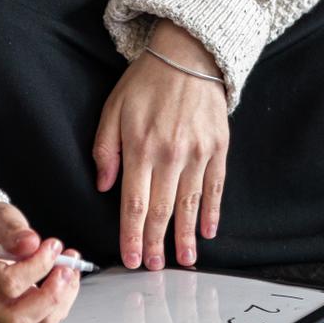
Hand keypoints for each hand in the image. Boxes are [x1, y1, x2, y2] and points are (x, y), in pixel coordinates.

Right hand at [0, 202, 81, 322]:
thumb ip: (12, 228)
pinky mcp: (13, 311)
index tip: (52, 246)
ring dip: (60, 300)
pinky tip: (65, 279)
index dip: (37, 267)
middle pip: (17, 317)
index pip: (7, 283)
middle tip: (66, 268)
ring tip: (69, 271)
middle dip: (51, 295)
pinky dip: (60, 303)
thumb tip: (30, 243)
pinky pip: (40, 319)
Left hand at [93, 20, 228, 269]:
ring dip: (186, 236)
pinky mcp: (218, 147)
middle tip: (154, 267)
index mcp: (140, 146)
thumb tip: (105, 186)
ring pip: (190, 204)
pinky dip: (212, 211)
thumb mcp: (113, 108)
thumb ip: (105, 148)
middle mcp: (170, 154)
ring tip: (183, 259)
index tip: (131, 258)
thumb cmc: (146, 82)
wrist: (188, 55)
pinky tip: (208, 231)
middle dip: (156, 242)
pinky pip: (216, 186)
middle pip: (161, 209)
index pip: (134, 202)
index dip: (132, 234)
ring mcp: (198, 152)